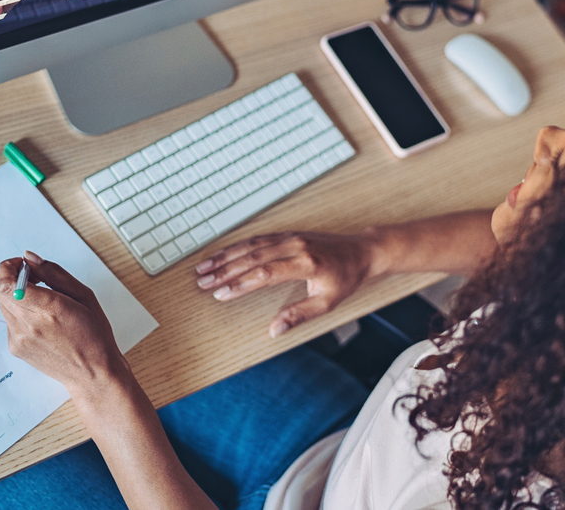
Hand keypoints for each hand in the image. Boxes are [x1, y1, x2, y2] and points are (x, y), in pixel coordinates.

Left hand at [0, 251, 125, 393]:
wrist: (92, 374)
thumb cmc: (94, 334)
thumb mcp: (84, 295)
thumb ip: (54, 273)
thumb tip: (29, 257)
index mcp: (48, 308)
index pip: (5, 282)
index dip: (8, 267)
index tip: (23, 264)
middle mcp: (28, 324)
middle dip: (12, 278)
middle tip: (35, 279)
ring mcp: (18, 339)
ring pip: (2, 304)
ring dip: (15, 295)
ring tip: (42, 301)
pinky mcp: (15, 348)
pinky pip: (9, 320)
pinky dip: (20, 313)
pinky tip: (42, 320)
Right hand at [194, 231, 377, 337]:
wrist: (363, 251)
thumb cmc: (347, 278)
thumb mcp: (327, 302)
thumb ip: (299, 315)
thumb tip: (274, 330)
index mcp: (305, 264)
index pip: (266, 274)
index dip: (241, 284)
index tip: (221, 294)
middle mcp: (295, 246)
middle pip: (253, 257)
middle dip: (224, 270)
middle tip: (201, 281)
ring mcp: (291, 237)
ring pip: (252, 245)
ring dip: (226, 256)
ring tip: (203, 267)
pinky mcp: (288, 233)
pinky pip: (259, 238)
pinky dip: (238, 246)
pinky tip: (223, 254)